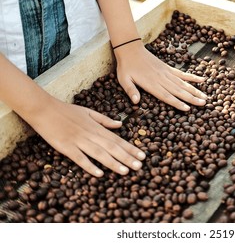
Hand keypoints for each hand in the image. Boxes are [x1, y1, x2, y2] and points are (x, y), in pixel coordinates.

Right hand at [26, 97, 145, 176]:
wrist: (44, 109)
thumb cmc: (67, 111)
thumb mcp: (89, 112)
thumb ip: (105, 120)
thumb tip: (120, 125)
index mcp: (97, 127)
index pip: (118, 139)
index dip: (130, 148)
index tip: (142, 155)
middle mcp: (91, 134)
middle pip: (112, 147)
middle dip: (127, 157)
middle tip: (139, 166)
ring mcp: (79, 141)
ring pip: (99, 154)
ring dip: (113, 163)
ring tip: (126, 171)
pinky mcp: (66, 147)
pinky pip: (80, 158)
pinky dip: (90, 166)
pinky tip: (100, 174)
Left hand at [114, 42, 207, 110]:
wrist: (130, 49)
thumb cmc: (126, 66)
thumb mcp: (123, 80)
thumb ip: (130, 91)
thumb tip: (135, 102)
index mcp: (151, 84)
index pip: (166, 96)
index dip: (177, 103)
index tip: (188, 109)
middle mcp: (161, 79)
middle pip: (179, 91)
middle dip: (192, 98)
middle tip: (203, 104)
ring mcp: (166, 73)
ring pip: (183, 83)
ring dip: (195, 90)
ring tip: (205, 97)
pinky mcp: (168, 68)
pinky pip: (182, 74)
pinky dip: (192, 77)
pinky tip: (202, 80)